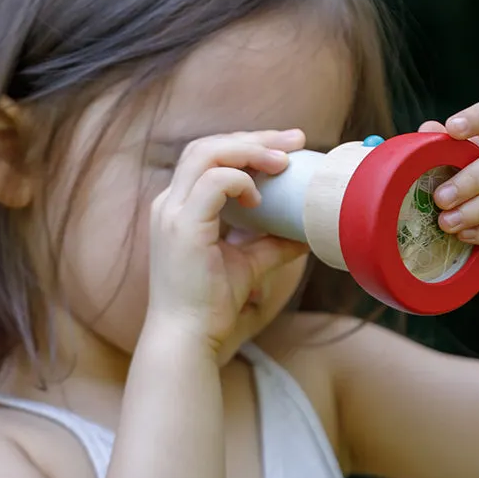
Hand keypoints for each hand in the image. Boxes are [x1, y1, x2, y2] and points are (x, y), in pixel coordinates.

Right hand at [147, 129, 307, 351]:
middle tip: (296, 140)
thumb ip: (272, 244)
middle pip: (207, 146)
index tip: (287, 148)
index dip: (247, 145)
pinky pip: (211, 183)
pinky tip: (259, 197)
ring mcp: (172, 213)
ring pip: (206, 154)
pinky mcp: (182, 228)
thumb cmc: (211, 306)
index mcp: (180, 208)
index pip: (208, 156)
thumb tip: (307, 233)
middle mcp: (170, 204)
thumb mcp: (248, 265)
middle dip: (254, 138)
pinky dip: (239, 181)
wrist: (188, 339)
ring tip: (284, 160)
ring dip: (250, 150)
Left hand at [419, 100, 478, 281]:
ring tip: (447, 222)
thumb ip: (441, 150)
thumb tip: (425, 132)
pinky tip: (464, 236)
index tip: (453, 129)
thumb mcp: (459, 169)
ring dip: (478, 210)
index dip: (478, 118)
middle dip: (473, 180)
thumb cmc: (477, 193)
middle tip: (441, 198)